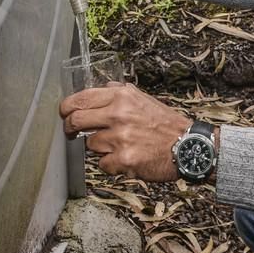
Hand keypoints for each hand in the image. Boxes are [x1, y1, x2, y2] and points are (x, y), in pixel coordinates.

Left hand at [60, 83, 190, 181]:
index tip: (65, 114)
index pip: (80, 99)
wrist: (188, 146)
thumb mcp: (143, 99)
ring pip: (90, 145)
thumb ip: (121, 93)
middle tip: (72, 133)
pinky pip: (103, 164)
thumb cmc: (166, 124)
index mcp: (122, 96)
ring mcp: (120, 138)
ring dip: (99, 148)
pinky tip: (126, 158)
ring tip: (119, 146)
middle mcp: (118, 114)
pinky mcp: (124, 159)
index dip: (66, 108)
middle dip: (70, 129)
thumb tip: (102, 87)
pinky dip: (111, 164)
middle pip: (75, 121)